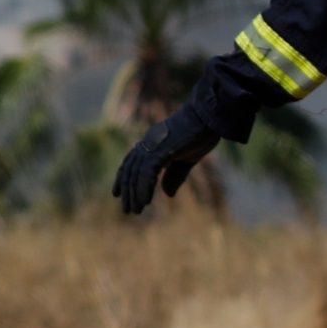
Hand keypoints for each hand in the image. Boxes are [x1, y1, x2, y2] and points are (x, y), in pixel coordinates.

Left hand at [113, 102, 221, 216]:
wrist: (210, 116)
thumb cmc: (201, 133)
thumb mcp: (188, 158)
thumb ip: (175, 175)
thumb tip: (167, 195)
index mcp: (152, 143)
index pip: (131, 162)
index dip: (122, 178)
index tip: (117, 194)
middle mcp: (148, 144)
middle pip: (130, 170)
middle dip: (127, 191)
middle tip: (127, 210)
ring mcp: (153, 146)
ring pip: (136, 173)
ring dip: (135, 193)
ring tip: (135, 210)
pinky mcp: (161, 150)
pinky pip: (147, 173)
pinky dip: (144, 187)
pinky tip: (145, 201)